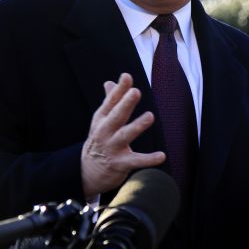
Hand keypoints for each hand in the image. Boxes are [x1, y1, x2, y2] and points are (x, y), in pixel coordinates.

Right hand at [81, 73, 165, 197]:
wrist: (87, 172)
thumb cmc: (100, 139)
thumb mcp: (101, 121)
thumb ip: (109, 101)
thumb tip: (110, 81)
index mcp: (101, 119)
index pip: (110, 101)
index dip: (119, 89)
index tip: (127, 76)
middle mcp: (105, 132)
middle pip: (116, 116)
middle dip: (125, 103)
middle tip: (136, 91)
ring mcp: (112, 148)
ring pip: (125, 135)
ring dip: (137, 126)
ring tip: (150, 116)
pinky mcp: (120, 164)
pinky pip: (136, 161)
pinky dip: (149, 159)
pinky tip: (162, 156)